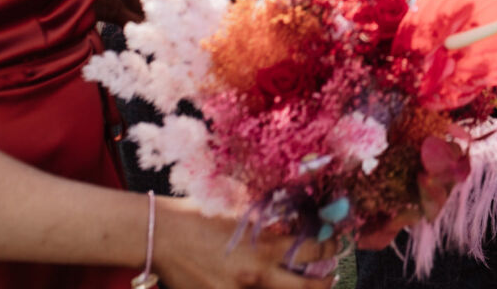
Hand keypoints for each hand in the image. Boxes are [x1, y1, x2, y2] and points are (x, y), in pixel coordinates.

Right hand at [152, 198, 339, 288]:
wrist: (162, 234)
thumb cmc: (199, 216)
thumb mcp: (240, 214)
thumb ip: (266, 225)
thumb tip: (291, 224)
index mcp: (263, 248)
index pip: (312, 252)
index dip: (328, 248)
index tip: (333, 243)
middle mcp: (254, 276)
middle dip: (323, 283)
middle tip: (330, 276)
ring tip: (303, 284)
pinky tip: (265, 287)